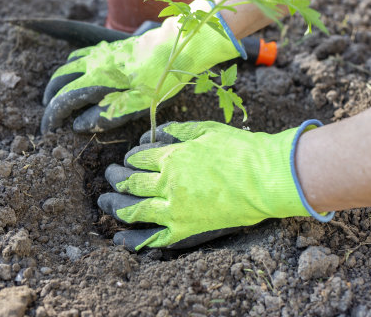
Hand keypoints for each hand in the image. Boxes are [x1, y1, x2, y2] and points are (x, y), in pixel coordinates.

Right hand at [41, 2, 240, 133]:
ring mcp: (98, 53)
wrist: (174, 48)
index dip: (52, 116)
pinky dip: (70, 67)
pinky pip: (80, 54)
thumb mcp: (135, 106)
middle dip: (51, 100)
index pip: (63, 100)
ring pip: (66, 66)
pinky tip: (76, 73)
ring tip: (59, 97)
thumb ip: (104, 117)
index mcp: (95, 81)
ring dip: (58, 83)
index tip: (49, 130)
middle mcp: (91, 64)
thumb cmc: (158, 80)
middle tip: (51, 116)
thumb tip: (78, 125)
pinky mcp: (107, 46)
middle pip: (59, 82)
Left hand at [98, 121, 331, 250]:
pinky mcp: (186, 229)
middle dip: (115, 179)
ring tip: (104, 203)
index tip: (129, 159)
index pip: (138, 158)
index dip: (130, 158)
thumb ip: (177, 131)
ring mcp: (175, 209)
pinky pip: (154, 238)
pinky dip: (134, 241)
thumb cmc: (240, 150)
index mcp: (171, 157)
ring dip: (115, 207)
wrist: (266, 178)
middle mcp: (167, 183)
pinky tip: (119, 240)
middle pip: (129, 183)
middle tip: (109, 177)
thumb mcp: (206, 130)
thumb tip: (157, 133)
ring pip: (134, 210)